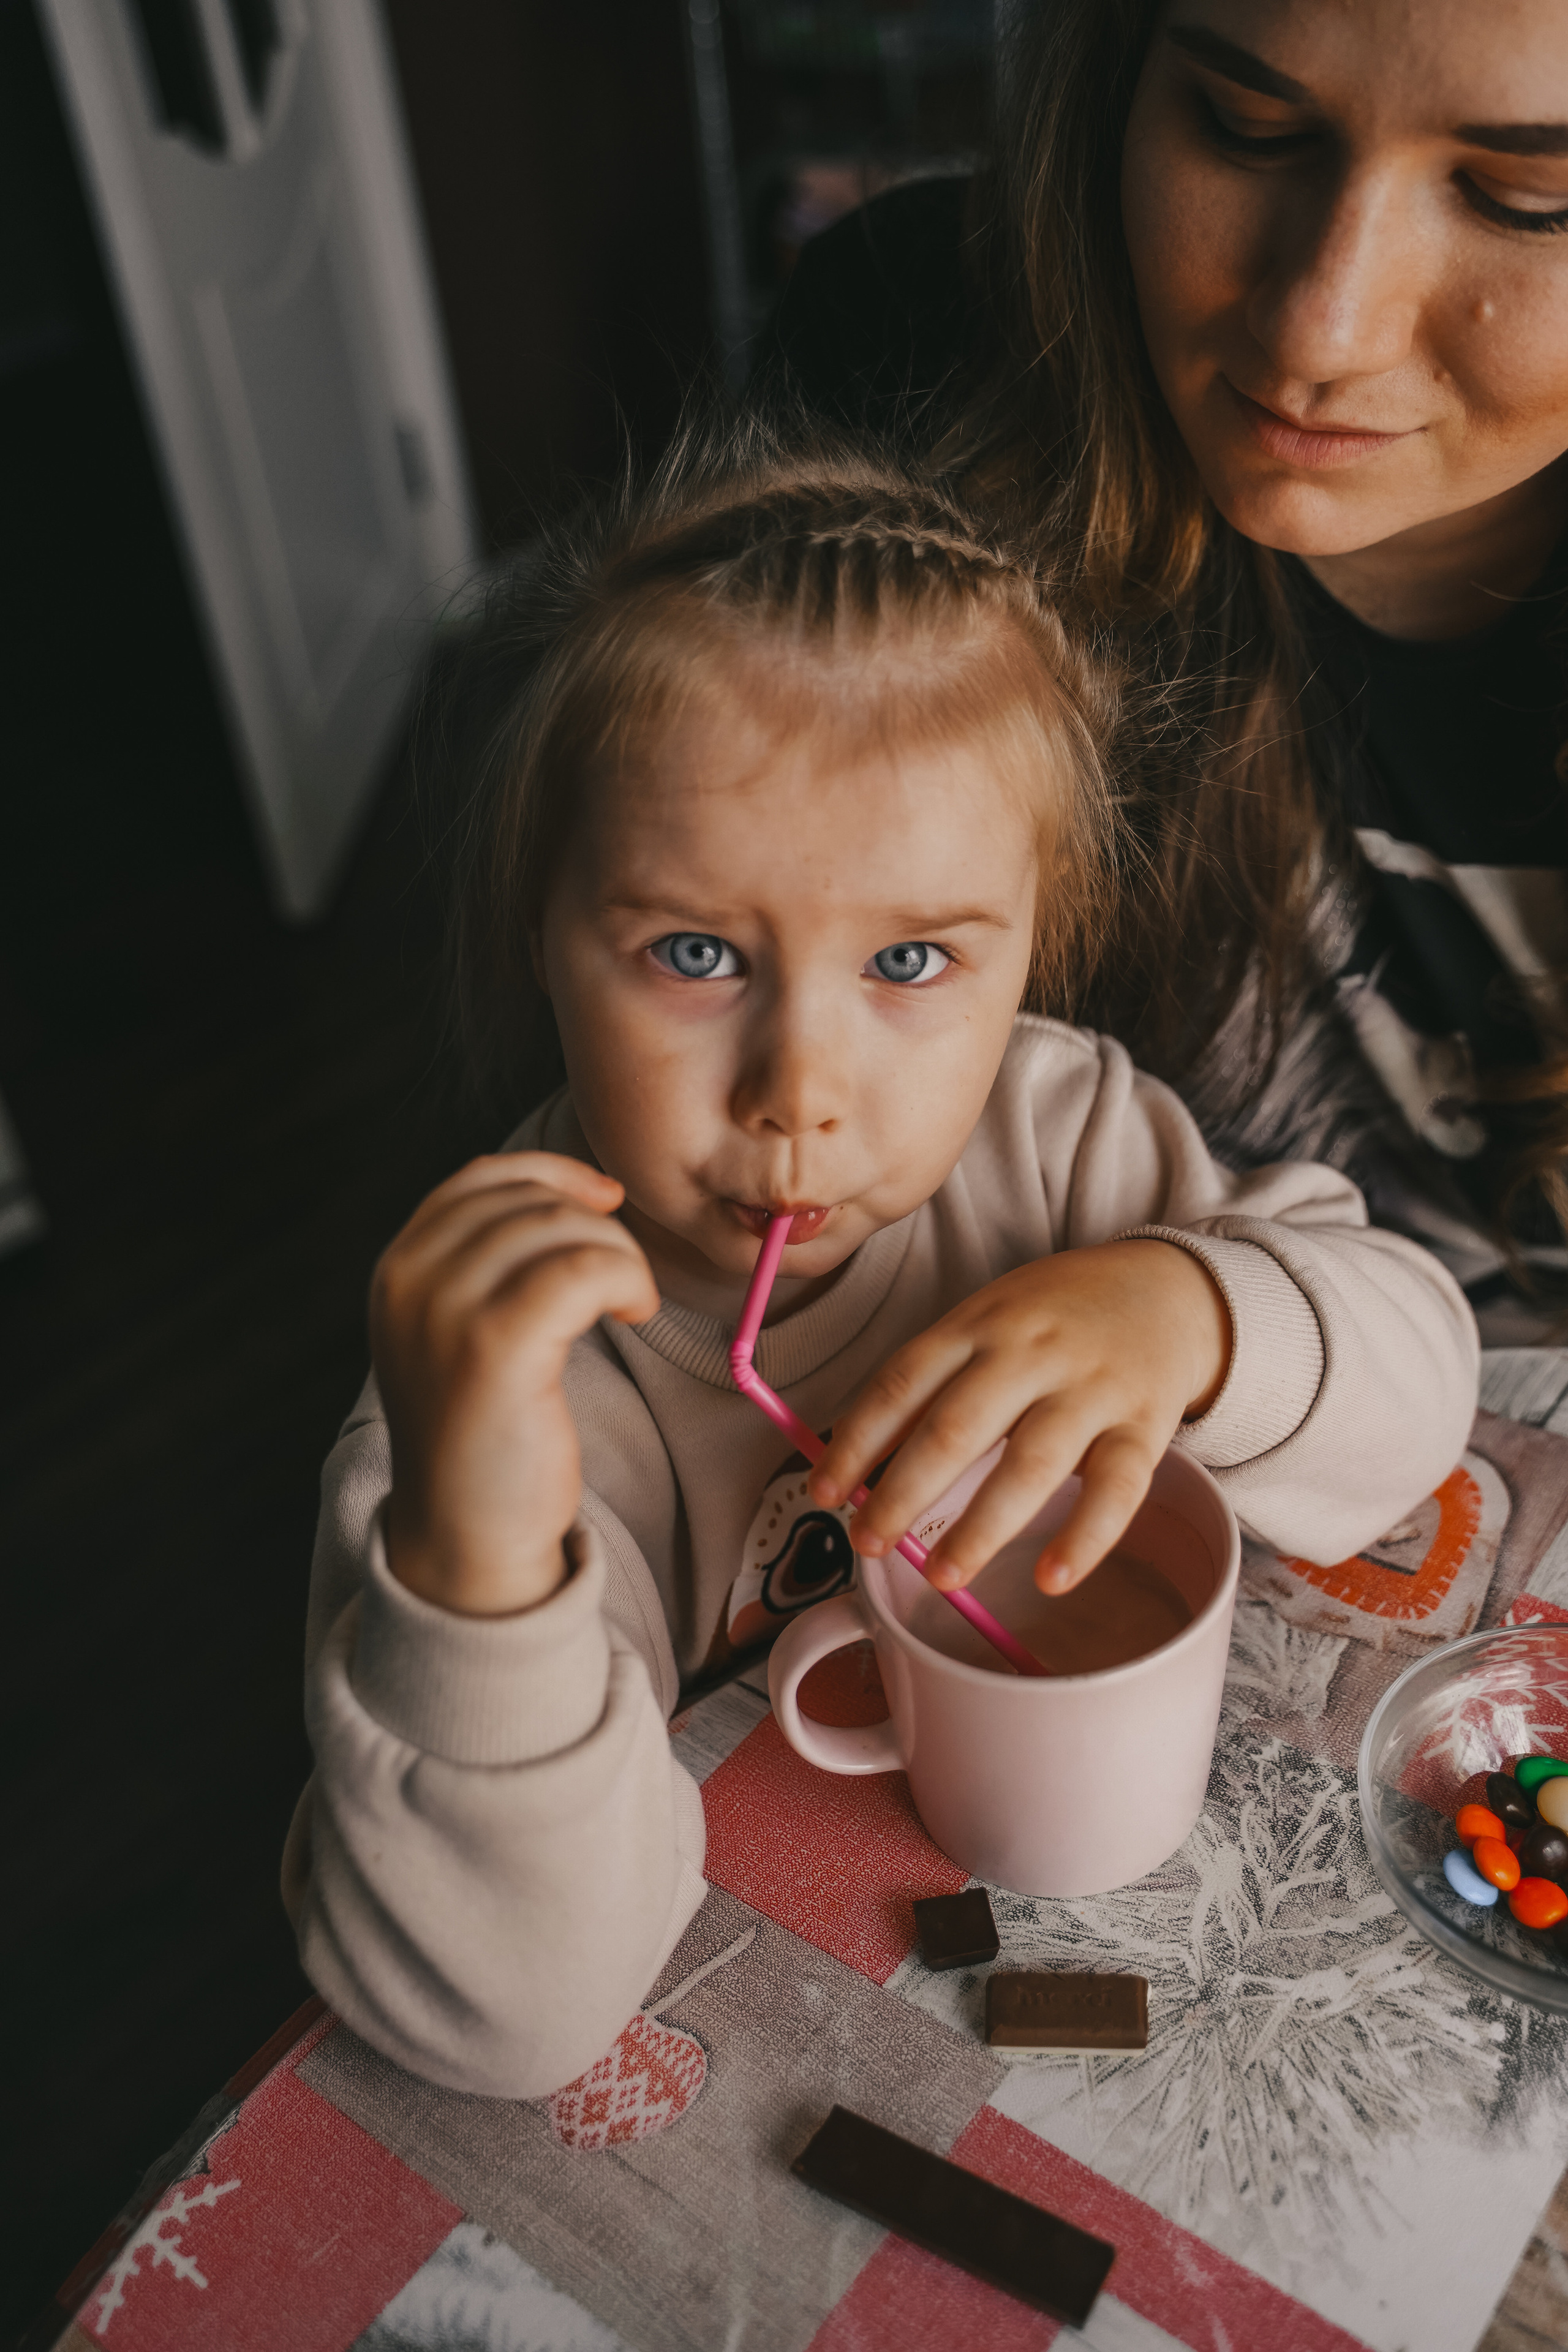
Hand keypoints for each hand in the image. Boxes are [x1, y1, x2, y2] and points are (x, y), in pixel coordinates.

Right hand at [371, 1152, 658, 1616]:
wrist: (468, 1538)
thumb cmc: (486, 1436)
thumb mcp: (461, 1332)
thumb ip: (488, 1263)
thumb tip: (577, 1190)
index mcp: (398, 1269)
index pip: (481, 1178)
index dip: (554, 1176)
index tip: (604, 1200)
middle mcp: (409, 1280)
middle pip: (529, 1199)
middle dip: (596, 1227)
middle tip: (622, 1283)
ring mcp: (445, 1311)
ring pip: (563, 1227)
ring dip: (620, 1255)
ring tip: (629, 1301)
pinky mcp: (495, 1347)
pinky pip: (584, 1269)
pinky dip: (627, 1277)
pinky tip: (636, 1311)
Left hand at [808, 1239, 1230, 1595]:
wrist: (1167, 1290)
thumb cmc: (1056, 1316)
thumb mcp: (987, 1321)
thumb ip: (931, 1382)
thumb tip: (860, 1460)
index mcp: (978, 1325)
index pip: (902, 1383)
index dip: (856, 1441)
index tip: (824, 1491)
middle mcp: (1030, 1352)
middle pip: (956, 1427)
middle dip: (902, 1492)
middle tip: (866, 1543)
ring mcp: (1091, 1389)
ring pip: (1030, 1463)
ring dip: (979, 1527)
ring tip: (940, 1578)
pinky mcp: (1146, 1426)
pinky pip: (1116, 1490)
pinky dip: (1084, 1538)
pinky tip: (1050, 1579)